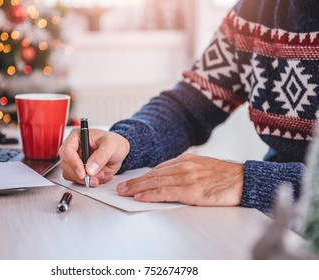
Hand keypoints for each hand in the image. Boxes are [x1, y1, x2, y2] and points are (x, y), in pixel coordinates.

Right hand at [59, 128, 129, 186]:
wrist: (119, 151)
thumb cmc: (114, 142)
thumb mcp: (110, 145)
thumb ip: (101, 156)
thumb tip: (89, 169)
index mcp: (77, 137)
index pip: (67, 150)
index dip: (73, 163)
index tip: (83, 173)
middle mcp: (73, 149)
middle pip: (66, 165)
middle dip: (81, 175)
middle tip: (95, 177)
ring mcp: (75, 161)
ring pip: (71, 175)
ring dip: (86, 180)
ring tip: (102, 175)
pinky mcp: (79, 170)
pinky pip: (78, 181)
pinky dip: (91, 182)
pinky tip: (102, 176)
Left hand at [117, 153, 243, 206]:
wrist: (244, 180)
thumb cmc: (226, 177)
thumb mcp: (203, 167)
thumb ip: (186, 171)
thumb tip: (170, 179)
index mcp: (186, 160)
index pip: (159, 168)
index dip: (143, 176)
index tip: (133, 181)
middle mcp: (184, 166)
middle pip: (153, 174)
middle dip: (135, 181)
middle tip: (121, 187)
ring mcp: (186, 177)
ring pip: (155, 182)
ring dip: (137, 188)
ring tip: (125, 192)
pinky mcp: (191, 189)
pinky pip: (165, 191)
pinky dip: (150, 194)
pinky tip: (140, 197)